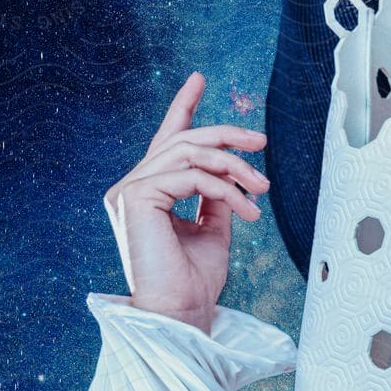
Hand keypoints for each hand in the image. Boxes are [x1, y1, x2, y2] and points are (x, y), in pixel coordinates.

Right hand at [102, 73, 269, 333]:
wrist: (182, 312)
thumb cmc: (195, 281)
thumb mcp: (214, 228)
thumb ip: (217, 195)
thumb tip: (233, 170)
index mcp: (148, 193)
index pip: (167, 140)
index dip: (183, 107)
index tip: (199, 78)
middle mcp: (131, 187)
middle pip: (183, 141)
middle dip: (227, 136)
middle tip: (262, 143)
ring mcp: (128, 191)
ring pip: (189, 153)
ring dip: (234, 167)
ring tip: (261, 190)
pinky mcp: (135, 198)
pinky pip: (190, 175)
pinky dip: (224, 187)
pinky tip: (246, 210)